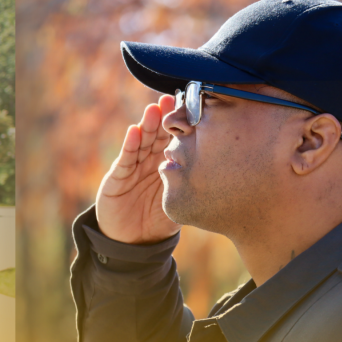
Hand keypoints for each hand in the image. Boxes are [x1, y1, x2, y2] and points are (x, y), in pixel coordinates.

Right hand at [95, 93, 181, 244]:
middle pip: (156, 135)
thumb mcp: (180, 201)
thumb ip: (193, 185)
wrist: (133, 242)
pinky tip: (134, 131)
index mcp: (165, 165)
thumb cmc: (158, 221)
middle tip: (172, 99)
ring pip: (141, 142)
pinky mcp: (117, 178)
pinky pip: (125, 159)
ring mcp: (132, 169)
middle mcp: (148, 163)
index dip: (179, 124)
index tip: (190, 106)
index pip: (173, 139)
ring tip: (154, 109)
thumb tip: (225, 172)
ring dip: (146, 125)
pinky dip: (129, 145)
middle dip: (163, 117)